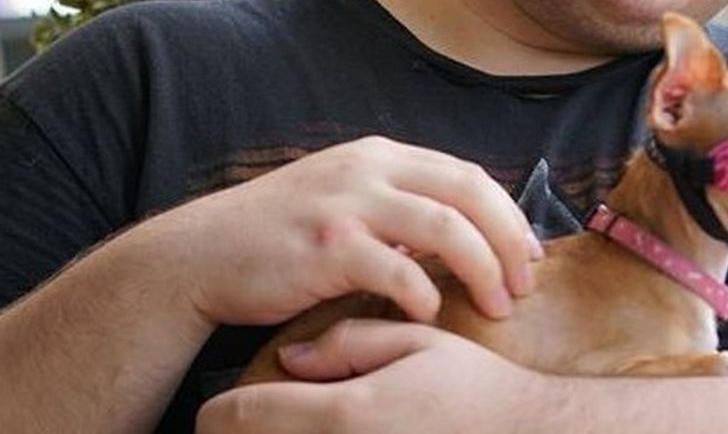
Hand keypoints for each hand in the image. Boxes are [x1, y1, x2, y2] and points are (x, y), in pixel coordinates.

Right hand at [154, 135, 540, 327]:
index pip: (466, 173)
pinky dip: (425, 295)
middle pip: (469, 192)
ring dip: (482, 269)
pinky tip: (429, 315)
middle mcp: (371, 168)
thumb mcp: (344, 196)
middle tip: (525, 282)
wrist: (203, 252)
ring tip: (497, 305)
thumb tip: (455, 231)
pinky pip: (399, 270)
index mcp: (381, 154)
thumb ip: (396, 203)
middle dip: (509, 238)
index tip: (527, 251)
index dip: (507, 212)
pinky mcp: (328, 245)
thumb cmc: (281, 233)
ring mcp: (349, 202)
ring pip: (446, 227)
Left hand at [196, 320, 552, 433]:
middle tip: (234, 427)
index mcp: (347, 413)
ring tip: (274, 429)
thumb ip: (352, 344)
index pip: (252, 418)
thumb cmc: (474, 390)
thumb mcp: (418, 345)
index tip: (210, 411)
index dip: (222, 414)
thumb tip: (293, 356)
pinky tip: (327, 433)